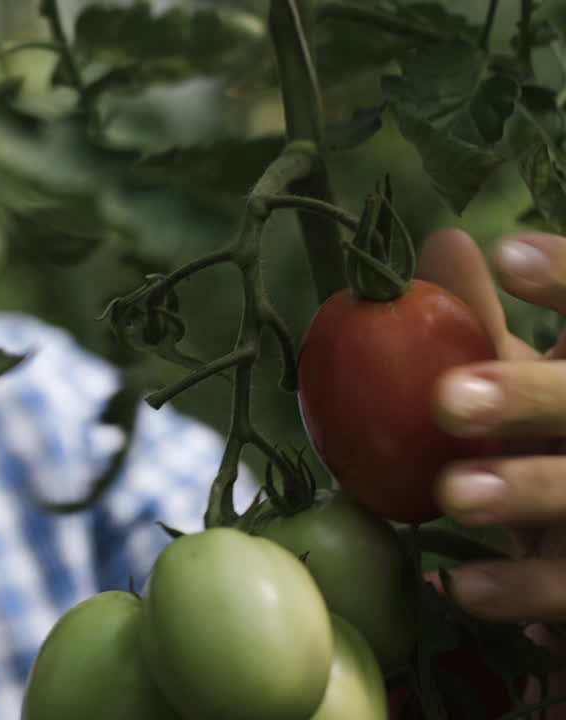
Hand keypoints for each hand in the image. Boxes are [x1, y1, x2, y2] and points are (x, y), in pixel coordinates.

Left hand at [418, 228, 565, 621]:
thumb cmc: (559, 438)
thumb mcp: (533, 377)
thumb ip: (485, 320)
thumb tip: (443, 241)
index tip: (507, 257)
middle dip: (532, 395)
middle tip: (451, 399)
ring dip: (530, 491)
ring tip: (452, 495)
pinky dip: (531, 588)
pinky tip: (466, 589)